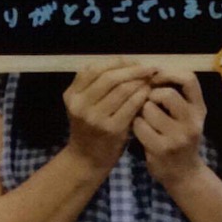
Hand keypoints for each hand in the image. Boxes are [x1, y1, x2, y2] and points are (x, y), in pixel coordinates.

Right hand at [63, 61, 154, 175]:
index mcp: (72, 95)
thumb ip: (95, 85)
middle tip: (149, 67)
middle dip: (132, 69)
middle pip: (109, 77)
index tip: (133, 61)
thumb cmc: (89, 129)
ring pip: (122, 89)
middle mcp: (80, 105)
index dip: (116, 62)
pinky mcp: (111, 129)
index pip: (94, 69)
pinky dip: (142, 95)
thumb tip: (126, 63)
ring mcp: (95, 118)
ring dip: (140, 81)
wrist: (86, 160)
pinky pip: (131, 105)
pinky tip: (148, 93)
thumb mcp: (83, 105)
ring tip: (150, 79)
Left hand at [131, 70, 206, 191]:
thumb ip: (175, 96)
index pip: (189, 79)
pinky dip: (135, 126)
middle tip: (147, 102)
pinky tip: (140, 132)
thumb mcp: (186, 116)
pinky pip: (139, 125)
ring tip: (143, 119)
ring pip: (149, 109)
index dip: (169, 73)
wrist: (184, 174)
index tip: (156, 78)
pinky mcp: (162, 149)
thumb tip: (149, 73)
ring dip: (140, 111)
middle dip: (151, 95)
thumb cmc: (179, 138)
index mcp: (199, 109)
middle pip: (167, 94)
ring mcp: (177, 136)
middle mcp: (192, 121)